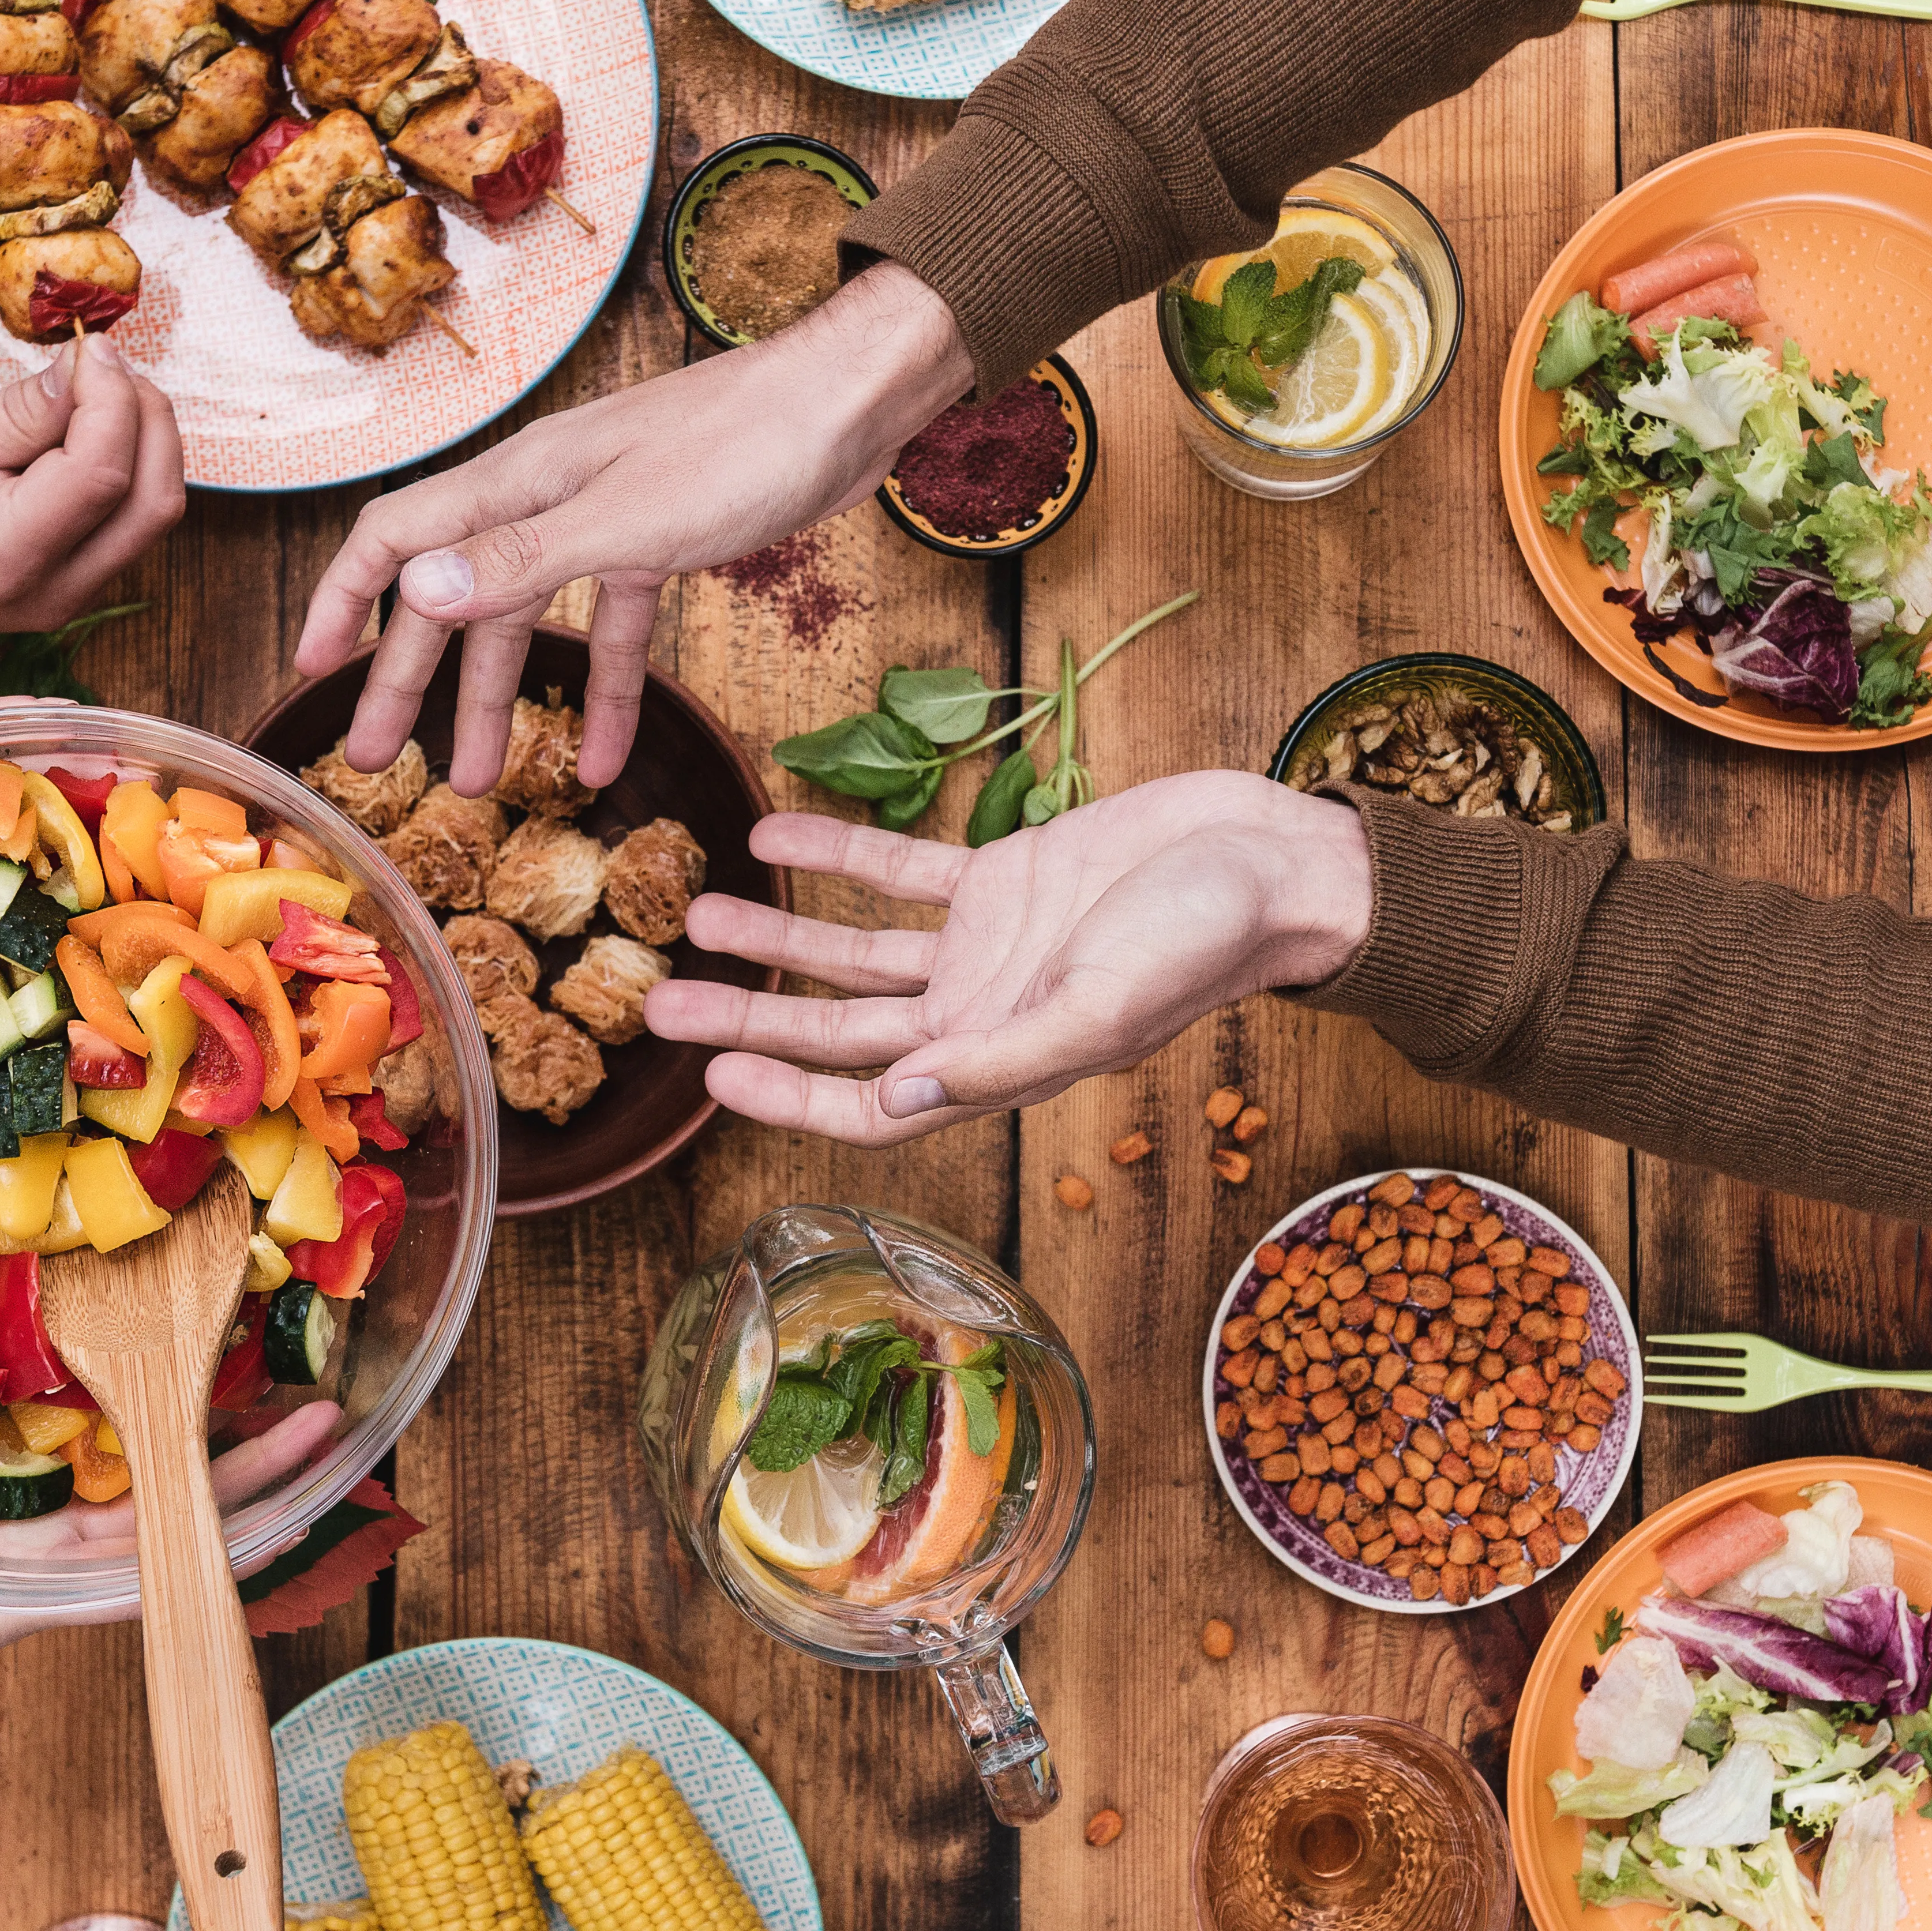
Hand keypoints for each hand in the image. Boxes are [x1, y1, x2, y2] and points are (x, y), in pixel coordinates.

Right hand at [0, 337, 183, 644]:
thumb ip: (19, 413)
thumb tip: (88, 370)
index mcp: (6, 555)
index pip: (101, 475)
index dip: (113, 400)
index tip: (92, 348)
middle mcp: (56, 590)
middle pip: (153, 502)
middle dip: (147, 417)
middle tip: (106, 364)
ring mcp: (75, 597)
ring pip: (154, 514)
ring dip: (147, 441)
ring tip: (100, 390)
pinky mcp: (83, 585)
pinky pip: (134, 522)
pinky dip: (133, 467)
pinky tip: (94, 429)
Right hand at [0, 1400, 345, 1762]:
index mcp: (24, 1594)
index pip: (143, 1569)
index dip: (217, 1542)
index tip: (293, 1509)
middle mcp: (42, 1558)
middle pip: (163, 1511)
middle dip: (240, 1470)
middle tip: (321, 1419)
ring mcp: (22, 1528)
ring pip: (132, 1476)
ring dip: (196, 1433)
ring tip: (271, 1375)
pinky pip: (69, 1449)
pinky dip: (113, 1409)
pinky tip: (150, 1363)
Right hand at [295, 263, 973, 795]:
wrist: (850, 401)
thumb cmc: (747, 443)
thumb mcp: (630, 518)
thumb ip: (525, 562)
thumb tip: (420, 595)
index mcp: (519, 482)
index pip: (395, 537)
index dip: (345, 601)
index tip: (313, 671)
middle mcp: (547, 497)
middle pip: (455, 596)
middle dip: (412, 681)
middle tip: (378, 761)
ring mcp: (605, 519)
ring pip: (531, 623)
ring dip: (505, 704)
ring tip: (481, 785)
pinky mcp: (663, 540)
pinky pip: (616, 630)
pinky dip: (608, 696)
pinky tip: (606, 763)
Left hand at [645, 773, 1372, 1143]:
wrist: (1273, 857)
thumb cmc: (1205, 940)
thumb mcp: (1102, 1006)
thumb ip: (1001, 1057)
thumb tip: (895, 1102)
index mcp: (1000, 1058)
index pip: (871, 1101)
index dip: (790, 1096)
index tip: (712, 1075)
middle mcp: (979, 1011)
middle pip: (839, 1028)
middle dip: (751, 1017)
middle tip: (658, 998)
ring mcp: (987, 943)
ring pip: (854, 951)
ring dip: (778, 936)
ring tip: (697, 912)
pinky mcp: (1006, 876)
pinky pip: (902, 870)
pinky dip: (839, 852)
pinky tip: (774, 828)